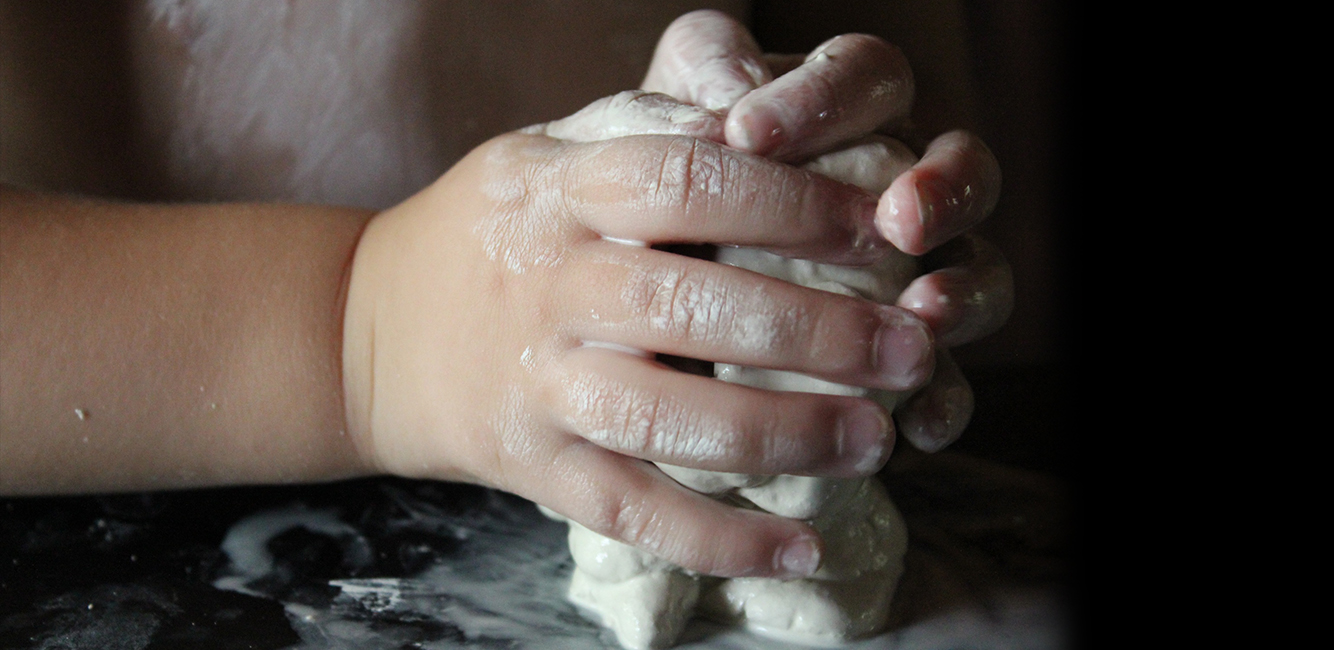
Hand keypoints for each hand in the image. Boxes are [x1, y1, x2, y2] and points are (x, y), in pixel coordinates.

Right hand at [340, 93, 937, 579]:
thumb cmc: (497, 229)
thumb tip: (763, 122)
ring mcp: (539, 384)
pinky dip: (719, 539)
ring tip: (876, 441)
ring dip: (783, 434)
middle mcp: (550, 285)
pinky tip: (799, 547)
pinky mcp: (534, 467)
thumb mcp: (550, 151)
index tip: (882, 230)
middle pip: (691, 304)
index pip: (688, 180)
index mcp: (562, 189)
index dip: (793, 203)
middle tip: (912, 349)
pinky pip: (633, 510)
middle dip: (816, 331)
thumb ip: (648, 134)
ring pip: (667, 421)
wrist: (366, 327)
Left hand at [641, 10, 1014, 451]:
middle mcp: (905, 190)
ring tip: (924, 313)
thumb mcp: (661, 121)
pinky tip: (919, 424)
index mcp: (853, 114)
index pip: (870, 77)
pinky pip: (955, 381)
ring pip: (984, 274)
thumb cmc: (661, 193)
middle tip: (899, 219)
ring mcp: (924, 278)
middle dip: (944, 191)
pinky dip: (946, 401)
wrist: (646, 303)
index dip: (824, 98)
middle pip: (967, 171)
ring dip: (964, 292)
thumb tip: (731, 94)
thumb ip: (700, 77)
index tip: (748, 134)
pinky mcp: (912, 365)